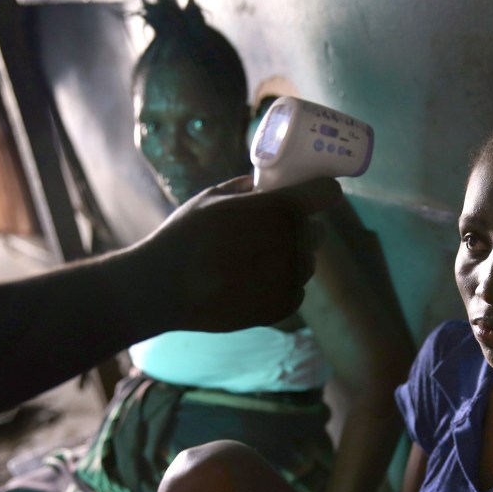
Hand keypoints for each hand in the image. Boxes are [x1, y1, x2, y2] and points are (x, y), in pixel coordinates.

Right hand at [131, 176, 340, 331]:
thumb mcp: (212, 198)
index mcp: (282, 208)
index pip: (327, 192)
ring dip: (290, 259)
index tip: (314, 195)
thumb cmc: (185, 236)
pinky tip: (249, 283)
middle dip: (298, 229)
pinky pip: (296, 288)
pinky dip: (279, 285)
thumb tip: (262, 186)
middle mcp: (295, 242)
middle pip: (316, 231)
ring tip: (253, 262)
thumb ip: (246, 189)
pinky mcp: (285, 304)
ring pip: (307, 262)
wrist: (165, 287)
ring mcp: (292, 276)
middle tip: (270, 234)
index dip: (321, 192)